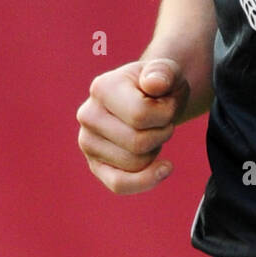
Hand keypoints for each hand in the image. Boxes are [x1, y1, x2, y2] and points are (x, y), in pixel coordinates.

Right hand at [76, 57, 190, 193]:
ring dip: (156, 149)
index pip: (141, 115)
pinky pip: (119, 184)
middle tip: (162, 119)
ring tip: (152, 130)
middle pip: (138, 143)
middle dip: (162, 133)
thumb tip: (153, 84)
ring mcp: (88, 142)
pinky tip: (165, 168)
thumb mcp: (168, 72)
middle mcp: (87, 115)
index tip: (167, 102)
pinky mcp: (95, 164)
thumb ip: (164, 72)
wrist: (150, 98)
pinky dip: (145, 181)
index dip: (166, 113)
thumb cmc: (160, 85)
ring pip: (136, 164)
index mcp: (101, 87)